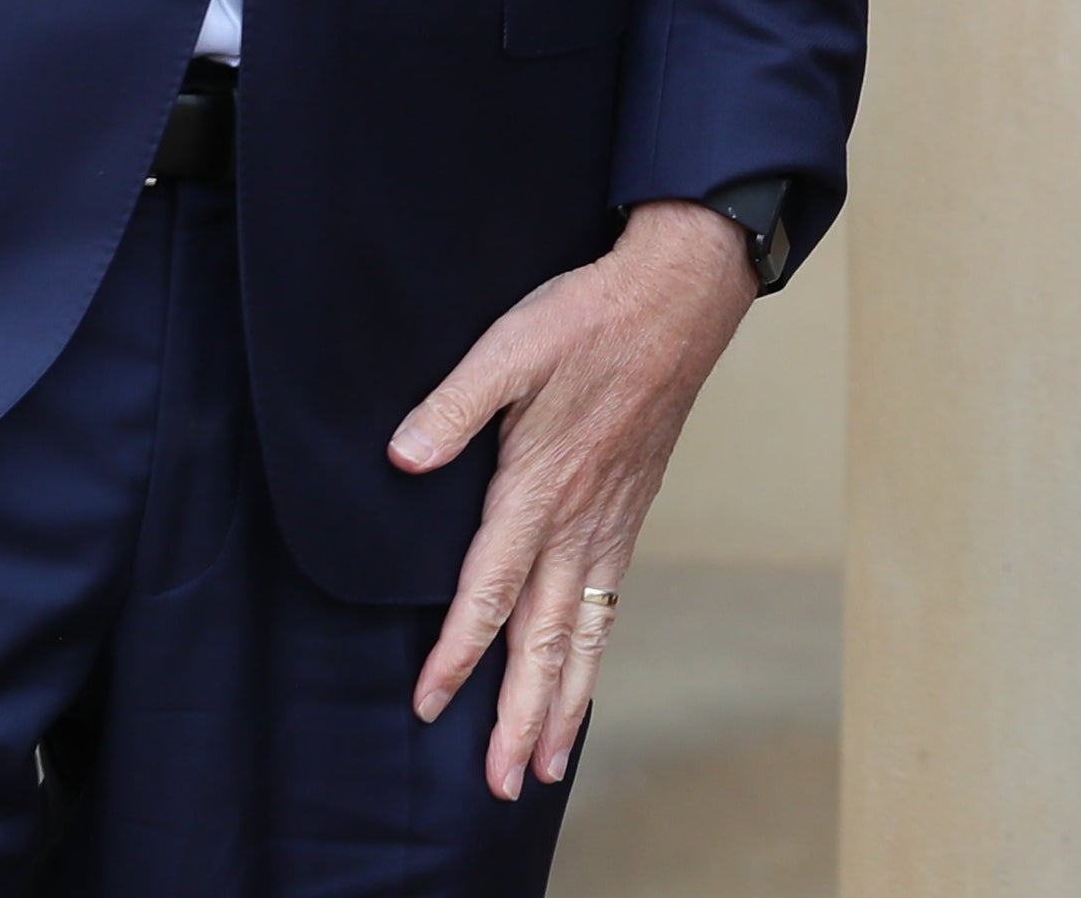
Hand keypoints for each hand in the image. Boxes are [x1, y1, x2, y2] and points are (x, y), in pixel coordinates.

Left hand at [391, 198, 757, 798]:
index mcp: (541, 487)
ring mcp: (611, 523)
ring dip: (564, 703)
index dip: (457, 652)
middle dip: (522, 715)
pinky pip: (610, 605)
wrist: (678, 299)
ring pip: (584, 634)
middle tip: (506, 781)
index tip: (429, 703)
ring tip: (548, 764)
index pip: (490, 591)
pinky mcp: (629, 513)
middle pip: (545, 638)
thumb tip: (402, 457)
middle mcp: (579, 521)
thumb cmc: (589, 317)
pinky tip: (583, 682)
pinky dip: (595, 655)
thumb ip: (455, 405)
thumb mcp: (510, 346)